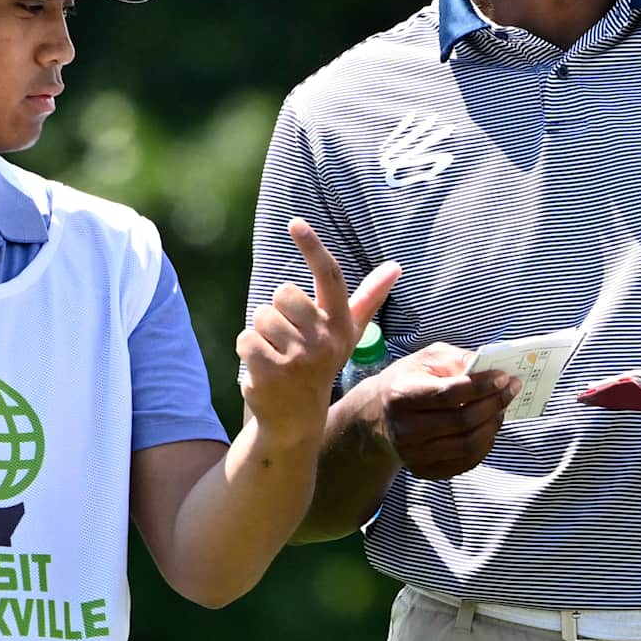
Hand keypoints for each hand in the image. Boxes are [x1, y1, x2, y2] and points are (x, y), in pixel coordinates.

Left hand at [237, 220, 404, 436]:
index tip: (295, 222)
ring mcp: (298, 359)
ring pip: (261, 316)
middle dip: (278, 312)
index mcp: (341, 325)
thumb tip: (396, 266)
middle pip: (283, 293)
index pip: (329, 278)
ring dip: (261, 333)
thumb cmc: (320, 363)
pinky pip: (245, 338)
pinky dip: (247, 351)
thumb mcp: (346, 332)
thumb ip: (368, 298)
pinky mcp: (271, 373)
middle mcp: (325, 341)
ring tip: (276, 355)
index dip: (313, 247)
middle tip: (289, 339)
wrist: (297, 418)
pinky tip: (263, 369)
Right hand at [368, 342, 517, 481]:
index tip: (504, 377)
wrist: (378, 417)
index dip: (481, 386)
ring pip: (468, 444)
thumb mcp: (426, 360)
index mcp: (402, 396)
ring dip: (493, 425)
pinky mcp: (424, 470)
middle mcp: (405, 429)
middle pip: (462, 421)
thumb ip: (456, 359)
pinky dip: (485, 445)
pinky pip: (466, 462)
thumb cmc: (407, 382)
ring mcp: (414, 454)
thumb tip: (489, 367)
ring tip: (500, 409)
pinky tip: (488, 428)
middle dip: (494, 404)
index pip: (449, 394)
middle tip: (510, 391)